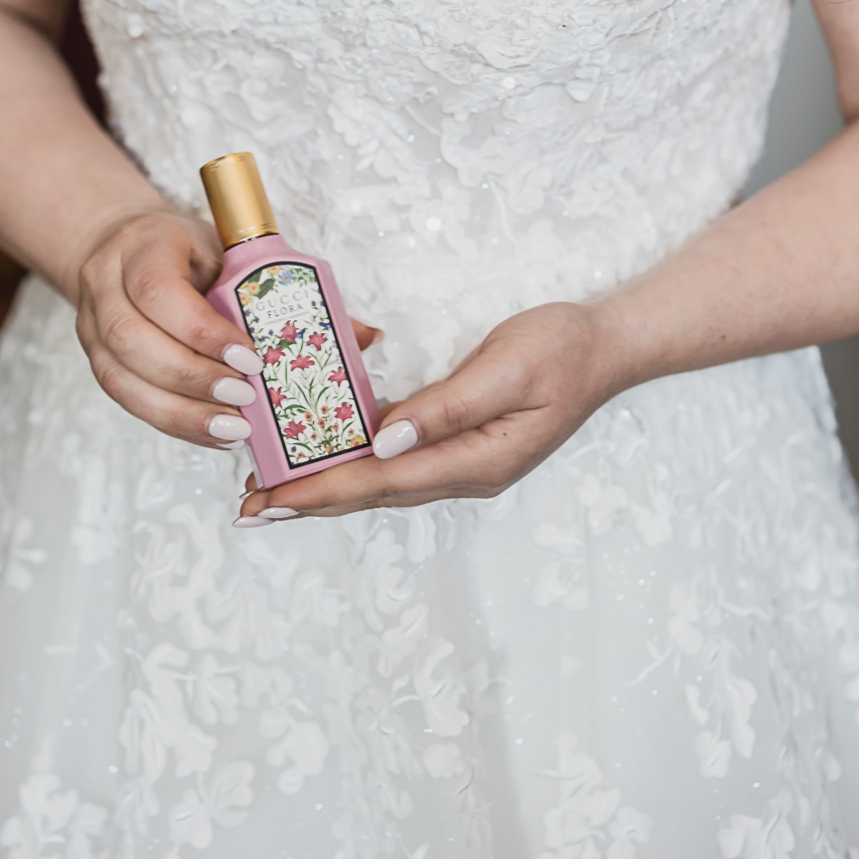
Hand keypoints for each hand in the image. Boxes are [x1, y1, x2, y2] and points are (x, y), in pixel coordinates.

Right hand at [75, 208, 380, 449]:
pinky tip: (215, 436)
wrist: (129, 248)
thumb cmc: (193, 252)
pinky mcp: (97, 360)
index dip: (203, 332)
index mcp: (142, 245)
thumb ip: (291, 292)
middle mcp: (105, 284)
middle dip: (193, 378)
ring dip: (181, 412)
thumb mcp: (234, 252)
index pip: (161, 292)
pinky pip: (128, 400)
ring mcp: (92, 326)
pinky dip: (174, 422)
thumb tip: (366, 336)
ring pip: (122, 379)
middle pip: (135, 341)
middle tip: (246, 402)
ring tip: (235, 431)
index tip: (252, 358)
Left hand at [236, 302, 620, 522]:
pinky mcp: (462, 445)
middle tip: (251, 511)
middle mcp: (465, 472)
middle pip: (374, 493)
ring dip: (328, 489)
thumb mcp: (506, 371)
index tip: (271, 502)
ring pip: (382, 483)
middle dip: (311, 502)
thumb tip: (383, 440)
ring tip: (273, 494)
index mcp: (476, 461)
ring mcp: (465, 463)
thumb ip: (446, 408)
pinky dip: (356, 464)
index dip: (322, 491)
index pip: (381, 481)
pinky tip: (329, 459)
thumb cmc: (561, 351)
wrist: (607, 347)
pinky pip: (398, 462)